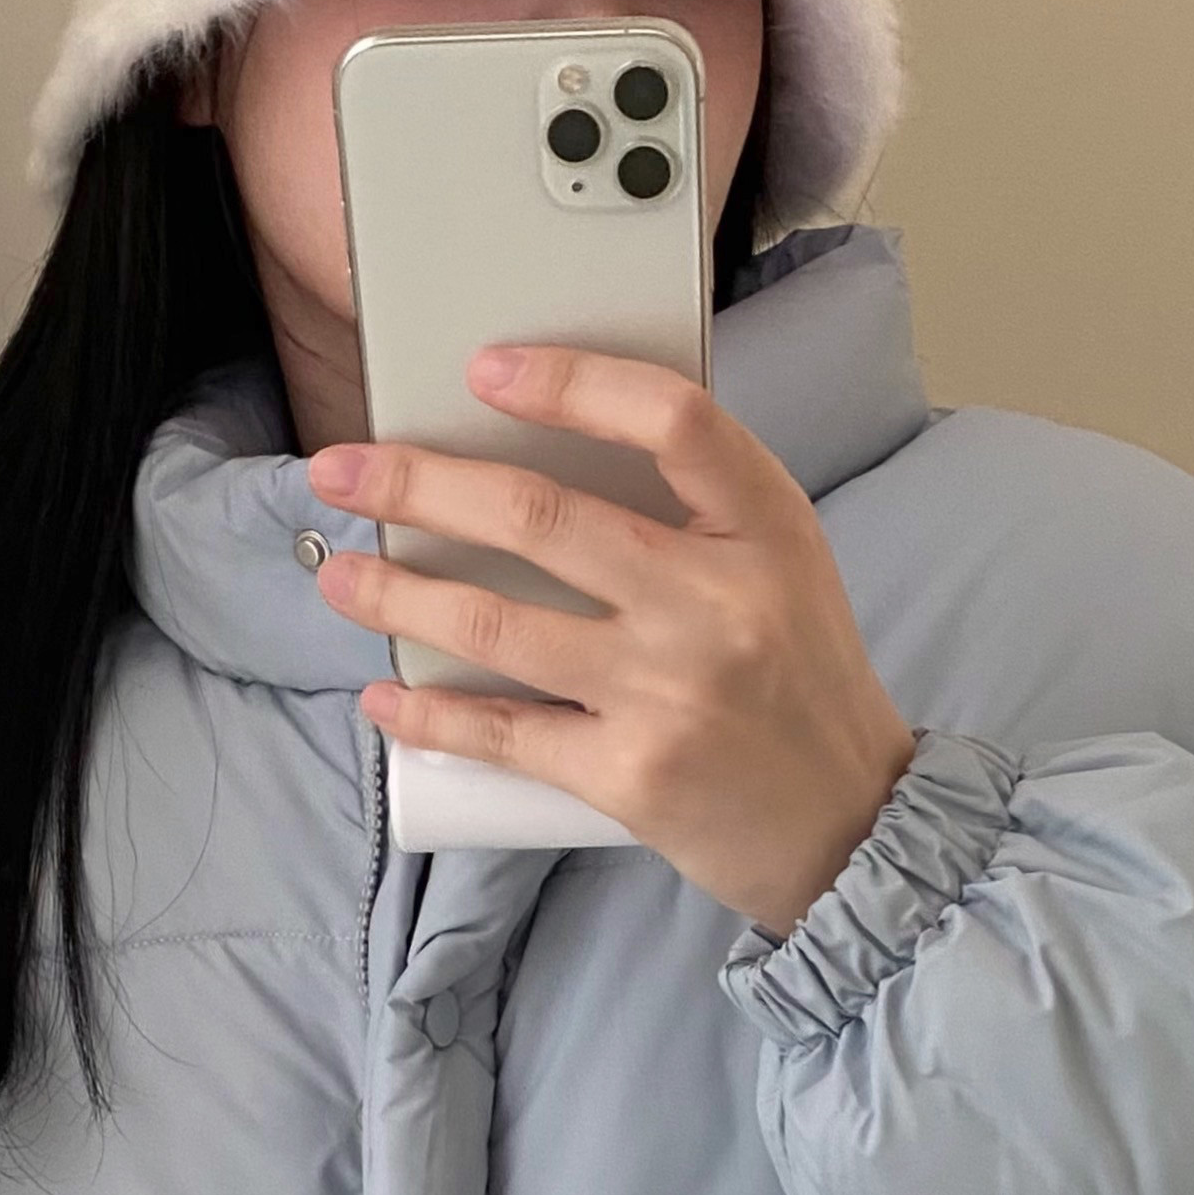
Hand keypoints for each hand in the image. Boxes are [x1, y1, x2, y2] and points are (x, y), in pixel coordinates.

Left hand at [305, 346, 915, 931]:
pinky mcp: (629, 776)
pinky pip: (503, 734)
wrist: (853, 827)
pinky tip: (384, 700)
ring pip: (496, 625)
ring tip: (340, 578)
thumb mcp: (782, 569)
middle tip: (341, 470)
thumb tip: (542, 467)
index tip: (485, 367)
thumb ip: (693, 514)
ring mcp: (668, 692)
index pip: (670, 419)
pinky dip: (430, 717)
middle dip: (420, 486)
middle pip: (541, 518)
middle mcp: (717, 602)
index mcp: (766, 528)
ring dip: (398, 598)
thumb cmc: (801, 687)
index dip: (572, 382)